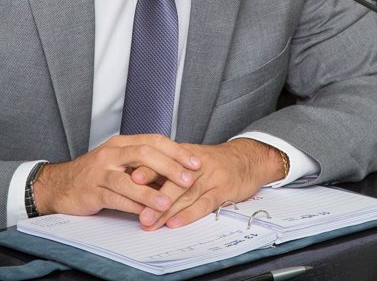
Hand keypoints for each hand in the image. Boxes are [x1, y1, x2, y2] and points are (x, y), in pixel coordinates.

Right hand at [33, 134, 200, 218]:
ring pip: (129, 179)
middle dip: (170, 167)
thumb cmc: (94, 174)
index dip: (176, 151)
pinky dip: (132, 206)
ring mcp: (100, 172)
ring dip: (151, 192)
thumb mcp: (119, 162)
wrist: (60, 184)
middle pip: (144, 154)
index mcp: (121, 143)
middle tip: (188, 179)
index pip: (154, 140)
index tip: (195, 162)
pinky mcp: (92, 192)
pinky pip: (115, 199)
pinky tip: (146, 214)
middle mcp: (111, 153)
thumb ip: (143, 164)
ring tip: (168, 202)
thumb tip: (176, 172)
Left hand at [130, 138, 285, 229]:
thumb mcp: (191, 159)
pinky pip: (205, 203)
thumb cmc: (215, 162)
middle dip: (153, 197)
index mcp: (185, 154)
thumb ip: (168, 169)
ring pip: (186, 194)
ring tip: (150, 222)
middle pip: (172, 180)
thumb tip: (138, 180)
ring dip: (167, 210)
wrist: (248, 159)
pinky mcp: (224, 189)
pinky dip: (189, 214)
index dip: (146, 171)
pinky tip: (176, 223)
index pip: (163, 160)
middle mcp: (196, 163)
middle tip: (137, 212)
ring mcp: (211, 176)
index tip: (128, 180)